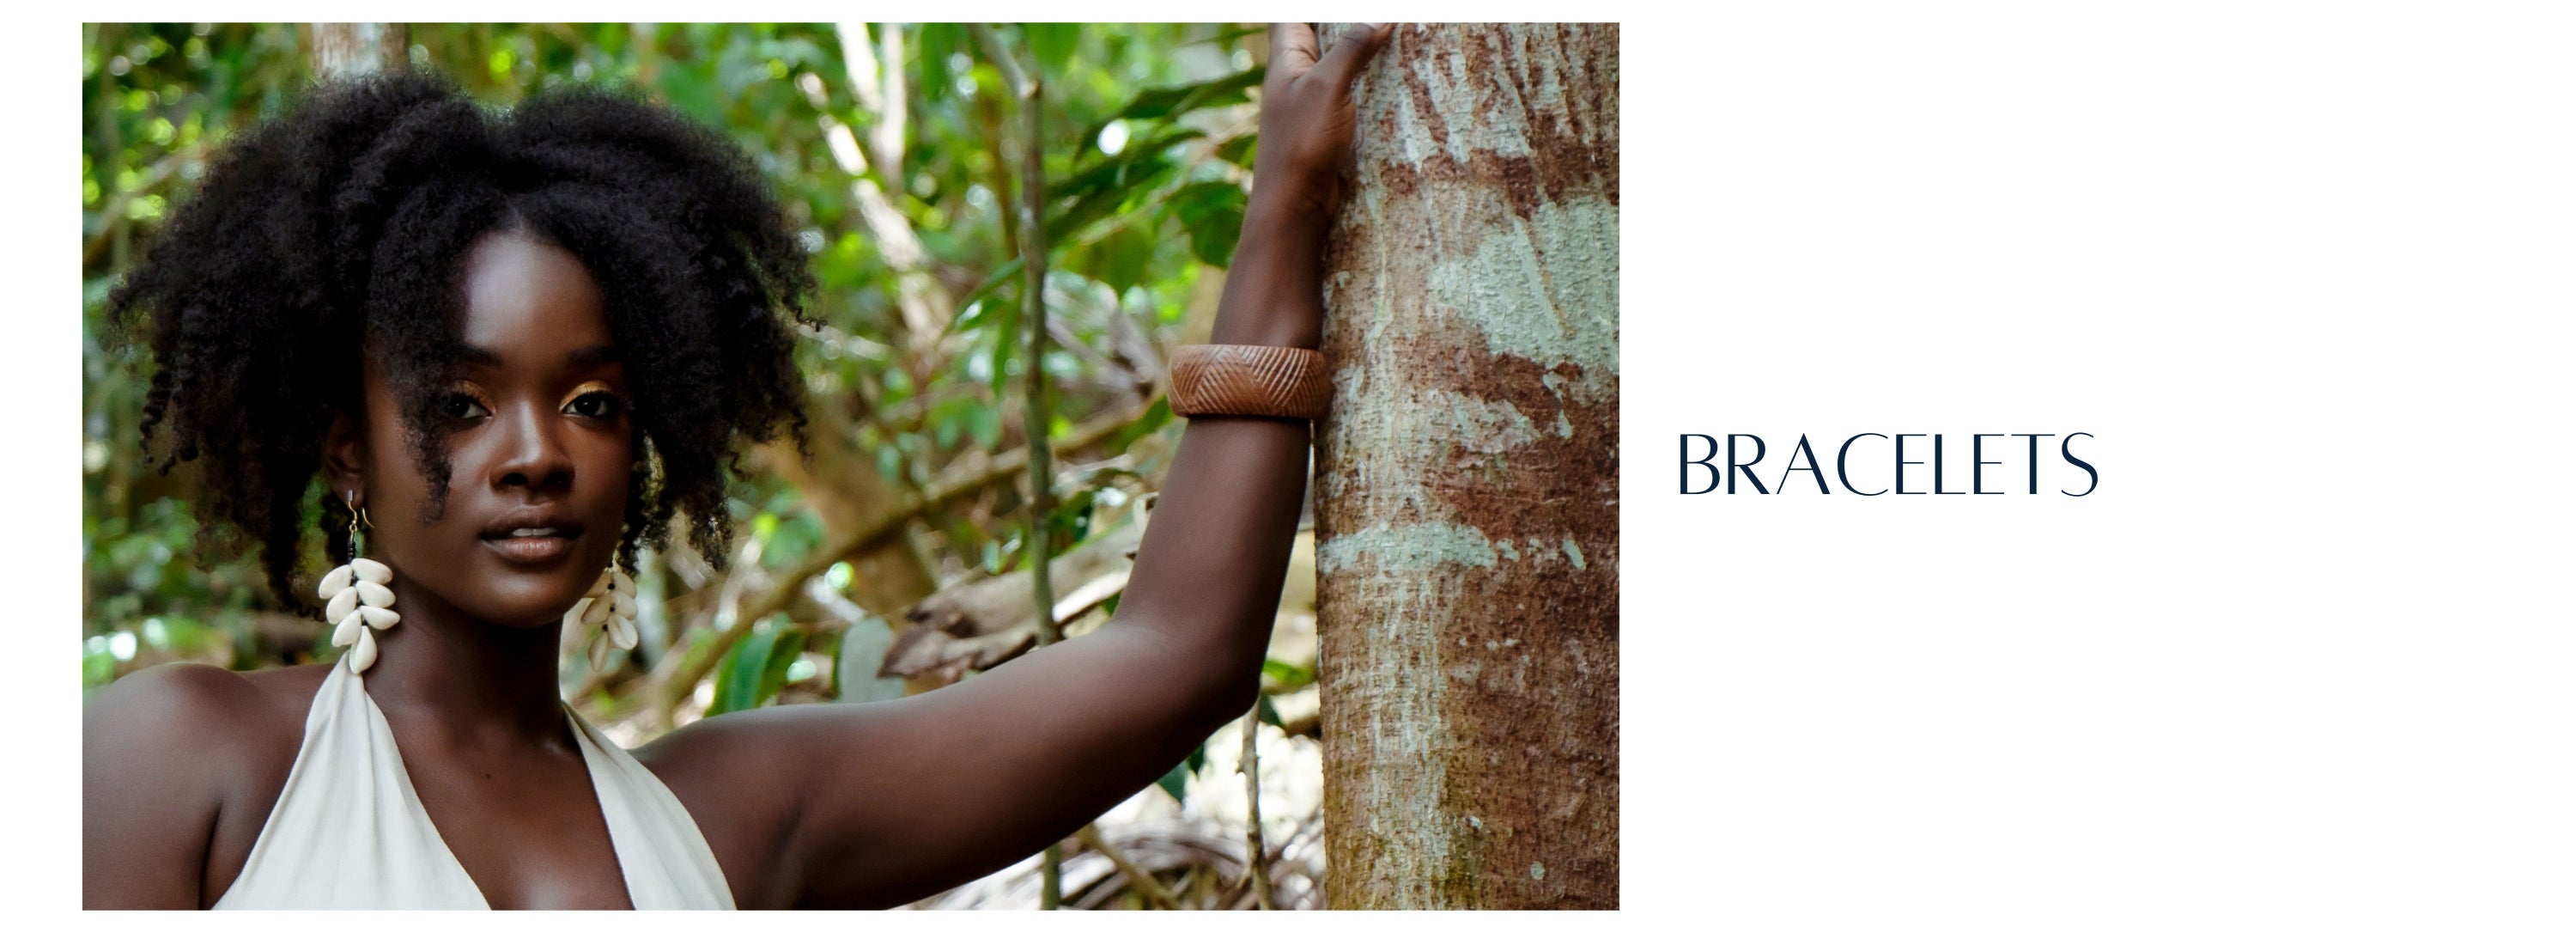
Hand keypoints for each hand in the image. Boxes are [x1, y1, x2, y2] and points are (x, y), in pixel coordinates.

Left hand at [1253, 23, 1393, 223]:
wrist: (1295, 204)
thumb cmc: (1302, 142)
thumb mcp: (1327, 86)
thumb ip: (1351, 48)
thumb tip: (1381, 18)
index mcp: (1286, 57)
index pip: (1291, 15)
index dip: (1310, 10)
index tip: (1341, 10)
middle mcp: (1294, 73)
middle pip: (1315, 31)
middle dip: (1342, 22)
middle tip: (1377, 20)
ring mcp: (1310, 98)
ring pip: (1333, 58)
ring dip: (1357, 45)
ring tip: (1389, 33)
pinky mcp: (1326, 121)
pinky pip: (1345, 86)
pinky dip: (1363, 75)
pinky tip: (1388, 74)